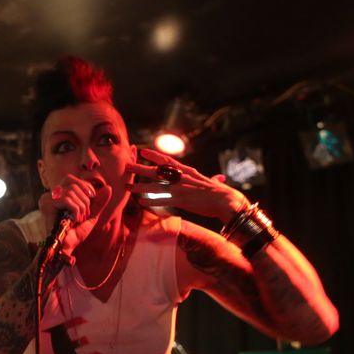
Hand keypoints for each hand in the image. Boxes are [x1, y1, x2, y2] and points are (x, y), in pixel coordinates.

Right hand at [38, 174, 109, 254]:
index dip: (84, 188)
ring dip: (81, 207)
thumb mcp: (91, 215)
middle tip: (83, 216)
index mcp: (60, 195)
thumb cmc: (76, 234)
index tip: (89, 204)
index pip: (71, 179)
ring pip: (71, 191)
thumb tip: (109, 187)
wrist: (66, 248)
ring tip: (79, 219)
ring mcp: (48, 200)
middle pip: (73, 184)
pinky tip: (75, 220)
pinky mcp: (47, 206)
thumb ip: (99, 202)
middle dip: (84, 201)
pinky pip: (66, 199)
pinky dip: (75, 209)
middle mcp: (51, 195)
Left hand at [129, 148, 245, 222]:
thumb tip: (218, 178)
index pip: (168, 160)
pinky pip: (162, 200)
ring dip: (140, 187)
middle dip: (140, 168)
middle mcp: (182, 177)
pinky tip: (141, 202)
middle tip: (127, 166)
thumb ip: (211, 179)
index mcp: (188, 171)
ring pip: (155, 186)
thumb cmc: (221, 192)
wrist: (226, 200)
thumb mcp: (212, 182)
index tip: (143, 152)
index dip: (154, 156)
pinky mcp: (181, 200)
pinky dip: (151, 201)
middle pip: (157, 171)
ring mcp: (180, 188)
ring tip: (128, 187)